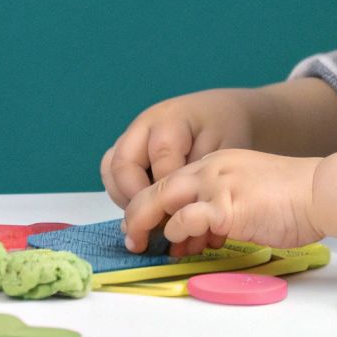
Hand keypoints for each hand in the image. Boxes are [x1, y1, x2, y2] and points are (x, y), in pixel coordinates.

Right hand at [100, 89, 257, 208]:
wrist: (221, 112)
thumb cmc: (227, 130)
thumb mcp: (224, 150)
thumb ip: (199, 177)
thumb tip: (176, 212)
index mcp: (171, 120)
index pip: (160, 160)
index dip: (168, 192)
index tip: (181, 216)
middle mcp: (144, 126)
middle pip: (122, 164)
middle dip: (137, 200)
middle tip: (156, 224)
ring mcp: (132, 136)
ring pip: (110, 169)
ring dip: (124, 198)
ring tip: (149, 218)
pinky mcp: (128, 147)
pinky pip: (112, 172)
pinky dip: (122, 193)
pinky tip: (147, 208)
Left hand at [122, 149, 324, 257]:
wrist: (321, 191)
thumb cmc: (294, 200)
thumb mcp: (248, 195)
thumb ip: (222, 210)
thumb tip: (201, 238)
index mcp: (216, 164)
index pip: (171, 180)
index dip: (152, 204)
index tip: (147, 226)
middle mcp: (211, 169)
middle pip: (157, 187)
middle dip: (137, 214)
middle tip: (132, 238)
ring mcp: (217, 186)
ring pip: (162, 199)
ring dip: (148, 225)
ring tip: (147, 246)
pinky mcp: (227, 207)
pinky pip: (187, 220)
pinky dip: (177, 233)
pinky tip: (182, 245)